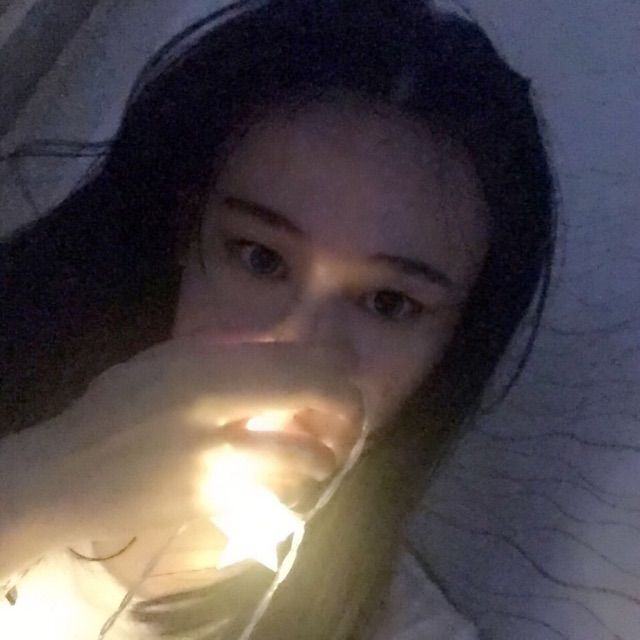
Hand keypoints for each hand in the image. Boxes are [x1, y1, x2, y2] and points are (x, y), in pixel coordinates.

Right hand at [28, 336, 362, 543]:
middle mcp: (219, 410)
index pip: (300, 357)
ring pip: (306, 455)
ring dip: (326, 454)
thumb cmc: (117, 407)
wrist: (72, 475)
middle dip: (347, 407)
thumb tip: (287, 344)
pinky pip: (277, 489)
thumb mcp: (168, 361)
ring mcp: (219, 462)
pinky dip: (293, 480)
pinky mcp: (216, 504)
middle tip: (349, 416)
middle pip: (316, 396)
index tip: (347, 371)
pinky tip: (288, 475)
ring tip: (325, 452)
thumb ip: (228, 351)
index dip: (338, 365)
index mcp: (207, 367)